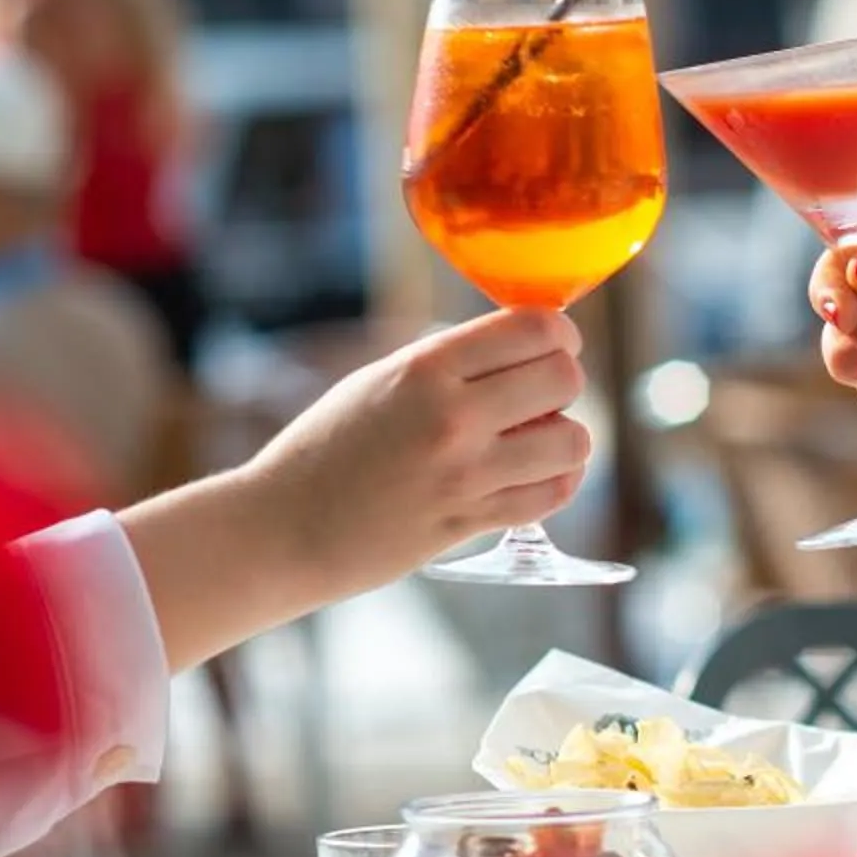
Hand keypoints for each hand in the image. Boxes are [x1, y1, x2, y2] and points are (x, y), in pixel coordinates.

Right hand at [250, 311, 591, 598]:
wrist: (283, 528)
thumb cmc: (326, 449)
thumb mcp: (379, 381)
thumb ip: (451, 363)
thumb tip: (524, 349)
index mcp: (425, 368)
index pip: (535, 328)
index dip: (559, 333)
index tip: (552, 344)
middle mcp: (452, 416)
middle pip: (566, 378)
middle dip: (563, 381)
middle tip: (540, 394)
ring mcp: (465, 473)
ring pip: (574, 441)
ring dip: (564, 437)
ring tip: (534, 440)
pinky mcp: (471, 521)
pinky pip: (554, 494)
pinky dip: (556, 482)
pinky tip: (532, 476)